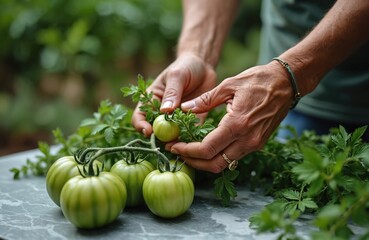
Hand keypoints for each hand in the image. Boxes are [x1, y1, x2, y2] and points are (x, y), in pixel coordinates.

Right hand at [131, 53, 216, 136]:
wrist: (204, 65)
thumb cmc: (185, 67)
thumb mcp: (177, 76)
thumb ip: (172, 93)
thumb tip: (164, 111)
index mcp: (152, 100)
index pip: (140, 116)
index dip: (141, 126)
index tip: (149, 131)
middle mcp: (163, 112)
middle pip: (156, 131)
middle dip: (160, 138)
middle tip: (167, 141)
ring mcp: (178, 118)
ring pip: (174, 135)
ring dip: (177, 140)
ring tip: (182, 142)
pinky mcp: (194, 120)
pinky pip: (192, 132)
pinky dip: (193, 137)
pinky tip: (196, 138)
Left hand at [168, 61, 293, 172]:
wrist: (286, 83)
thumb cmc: (258, 80)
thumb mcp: (228, 85)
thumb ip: (205, 100)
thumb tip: (183, 108)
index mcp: (237, 124)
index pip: (207, 149)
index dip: (187, 151)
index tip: (173, 146)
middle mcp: (247, 139)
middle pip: (214, 164)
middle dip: (192, 162)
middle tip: (177, 152)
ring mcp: (254, 144)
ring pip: (224, 164)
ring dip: (204, 161)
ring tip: (188, 151)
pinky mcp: (258, 143)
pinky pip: (234, 157)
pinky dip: (217, 156)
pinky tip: (206, 146)